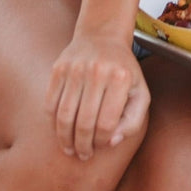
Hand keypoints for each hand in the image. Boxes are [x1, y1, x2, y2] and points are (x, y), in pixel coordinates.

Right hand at [44, 29, 150, 159]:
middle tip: (83, 155)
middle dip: (82, 145)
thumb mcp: (140, 93)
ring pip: (64, 115)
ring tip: (69, 149)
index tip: (100, 147)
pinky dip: (53, 122)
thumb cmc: (124, 71)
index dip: (101, 141)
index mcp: (121, 78)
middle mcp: (98, 72)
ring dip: (65, 138)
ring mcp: (75, 69)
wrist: (102, 35)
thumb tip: (111, 142)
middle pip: (84, 122)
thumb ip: (133, 121)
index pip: (107, 123)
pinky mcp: (58, 69)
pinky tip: (60, 131)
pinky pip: (50, 103)